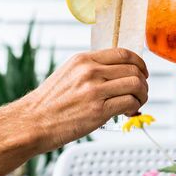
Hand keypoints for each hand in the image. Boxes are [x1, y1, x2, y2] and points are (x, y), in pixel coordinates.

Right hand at [23, 48, 148, 149]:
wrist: (32, 122)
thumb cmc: (48, 104)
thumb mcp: (67, 75)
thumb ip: (90, 70)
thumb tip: (116, 74)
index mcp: (83, 60)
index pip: (123, 53)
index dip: (139, 63)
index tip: (142, 73)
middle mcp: (90, 71)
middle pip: (133, 69)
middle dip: (143, 82)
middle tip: (140, 93)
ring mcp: (95, 90)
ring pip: (136, 85)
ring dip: (142, 96)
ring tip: (136, 104)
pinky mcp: (98, 110)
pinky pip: (130, 103)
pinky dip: (135, 108)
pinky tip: (127, 113)